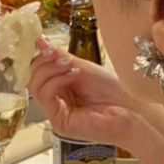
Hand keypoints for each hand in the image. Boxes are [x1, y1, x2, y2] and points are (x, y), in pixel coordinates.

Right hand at [29, 39, 147, 150]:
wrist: (130, 110)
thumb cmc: (112, 91)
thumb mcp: (83, 67)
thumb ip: (59, 56)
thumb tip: (39, 40)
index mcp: (60, 91)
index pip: (37, 73)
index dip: (39, 58)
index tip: (46, 45)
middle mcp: (56, 103)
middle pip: (33, 79)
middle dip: (44, 62)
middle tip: (58, 54)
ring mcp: (56, 114)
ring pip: (36, 86)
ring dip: (51, 70)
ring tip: (70, 65)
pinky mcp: (59, 123)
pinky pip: (47, 96)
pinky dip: (57, 80)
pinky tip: (73, 75)